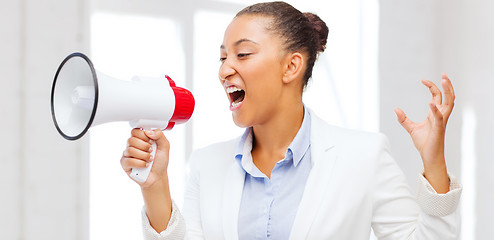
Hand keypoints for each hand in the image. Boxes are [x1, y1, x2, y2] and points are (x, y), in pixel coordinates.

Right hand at [121, 128, 169, 188]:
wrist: (158, 176)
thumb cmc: (160, 162)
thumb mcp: (165, 146)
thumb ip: (159, 135)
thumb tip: (148, 131)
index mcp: (141, 139)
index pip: (135, 131)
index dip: (143, 135)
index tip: (151, 141)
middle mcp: (133, 145)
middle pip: (131, 139)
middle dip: (144, 146)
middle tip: (151, 151)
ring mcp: (127, 154)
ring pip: (130, 150)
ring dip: (143, 155)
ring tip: (149, 159)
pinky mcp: (125, 164)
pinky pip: (128, 160)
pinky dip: (139, 163)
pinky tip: (145, 165)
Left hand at [394, 73, 454, 192]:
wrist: (428, 156)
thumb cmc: (424, 142)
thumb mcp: (410, 128)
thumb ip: (403, 119)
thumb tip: (395, 109)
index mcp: (435, 114)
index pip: (437, 96)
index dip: (432, 87)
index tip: (422, 80)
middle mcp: (441, 116)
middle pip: (448, 97)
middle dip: (447, 85)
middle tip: (444, 74)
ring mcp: (441, 122)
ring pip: (450, 104)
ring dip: (448, 92)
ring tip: (444, 81)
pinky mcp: (439, 129)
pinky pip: (440, 118)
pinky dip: (435, 110)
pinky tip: (430, 103)